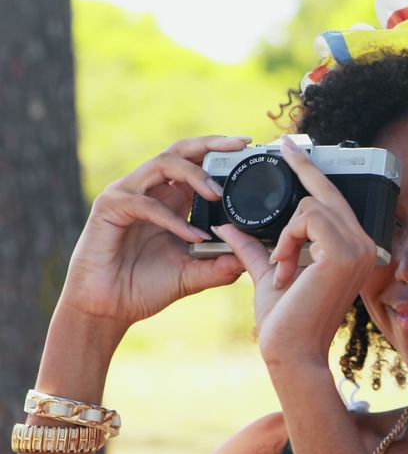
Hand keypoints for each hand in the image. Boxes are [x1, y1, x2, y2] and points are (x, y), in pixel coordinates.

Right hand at [60, 135, 249, 334]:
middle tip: (240, 145)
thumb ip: (222, 265)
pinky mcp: (109, 208)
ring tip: (217, 194)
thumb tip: (253, 256)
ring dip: (194, 175)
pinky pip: (145, 203)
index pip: (196, 162)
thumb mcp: (194, 275)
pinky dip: (173, 218)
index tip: (248, 148)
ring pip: (163, 164)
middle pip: (181, 151)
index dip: (220, 152)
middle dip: (211, 144)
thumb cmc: (145, 287)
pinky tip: (193, 236)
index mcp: (172, 200)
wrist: (108, 309)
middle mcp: (150, 191)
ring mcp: (127, 195)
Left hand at [214, 137, 377, 368]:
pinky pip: (307, 219)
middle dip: (303, 168)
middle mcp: (363, 244)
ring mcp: (358, 247)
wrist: (291, 353)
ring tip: (281, 268)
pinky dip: (287, 240)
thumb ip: (253, 247)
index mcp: (353, 248)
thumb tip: (228, 226)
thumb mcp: (267, 273)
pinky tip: (286, 269)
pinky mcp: (343, 252)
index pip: (334, 199)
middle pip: (327, 192)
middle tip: (283, 143)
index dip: (313, 171)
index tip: (292, 148)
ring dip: (286, 234)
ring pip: (312, 205)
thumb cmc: (285, 321)